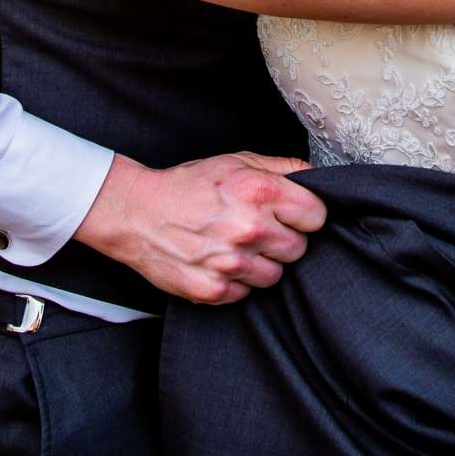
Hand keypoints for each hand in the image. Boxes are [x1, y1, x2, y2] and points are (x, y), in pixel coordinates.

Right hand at [72, 151, 325, 303]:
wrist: (137, 213)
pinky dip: (236, 282)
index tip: (290, 214)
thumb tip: (317, 179)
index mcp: (259, 192)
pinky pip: (246, 294)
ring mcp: (231, 263)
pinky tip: (219, 262)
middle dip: (282, 239)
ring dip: (261, 263)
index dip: (304, 214)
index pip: (317, 215)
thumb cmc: (188, 185)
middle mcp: (249, 229)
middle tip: (258, 229)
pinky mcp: (214, 290)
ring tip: (236, 246)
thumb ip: (282, 168)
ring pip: (275, 276)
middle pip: (299, 248)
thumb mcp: (236, 161)